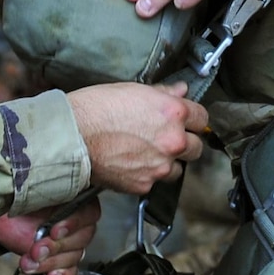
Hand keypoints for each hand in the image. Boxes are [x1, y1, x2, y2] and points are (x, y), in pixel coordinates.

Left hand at [0, 197, 100, 274]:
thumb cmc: (13, 202)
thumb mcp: (25, 194)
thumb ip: (40, 194)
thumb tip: (46, 192)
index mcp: (73, 198)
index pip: (89, 212)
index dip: (75, 223)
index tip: (54, 231)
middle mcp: (76, 220)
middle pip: (82, 238)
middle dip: (56, 247)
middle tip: (35, 250)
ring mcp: (69, 242)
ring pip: (74, 256)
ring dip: (51, 263)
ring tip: (28, 262)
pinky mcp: (60, 261)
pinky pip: (70, 271)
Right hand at [68, 81, 208, 193]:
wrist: (71, 137)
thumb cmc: (95, 108)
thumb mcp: (132, 90)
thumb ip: (162, 94)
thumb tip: (180, 92)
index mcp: (173, 113)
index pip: (202, 118)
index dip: (192, 118)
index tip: (186, 120)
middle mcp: (173, 141)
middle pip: (196, 147)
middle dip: (185, 143)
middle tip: (166, 139)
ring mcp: (160, 166)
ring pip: (178, 168)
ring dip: (168, 162)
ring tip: (146, 154)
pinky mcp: (144, 184)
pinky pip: (154, 181)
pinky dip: (146, 175)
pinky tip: (130, 164)